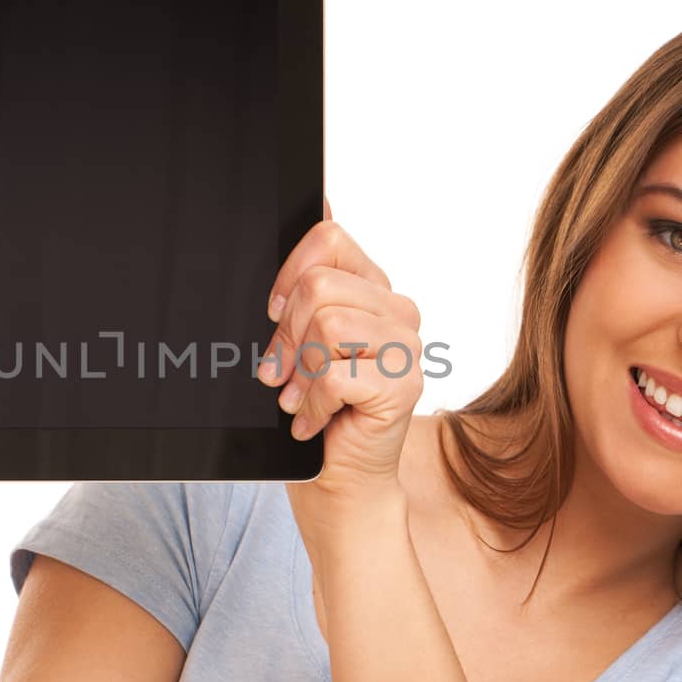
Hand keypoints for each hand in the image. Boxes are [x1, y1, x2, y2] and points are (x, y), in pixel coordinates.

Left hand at [260, 199, 423, 539]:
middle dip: (285, 335)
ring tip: (300, 400)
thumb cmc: (314, 411)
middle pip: (319, 285)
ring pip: (326, 324)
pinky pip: (334, 372)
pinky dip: (313, 402)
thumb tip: (317, 198)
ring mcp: (407, 346)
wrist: (338, 483)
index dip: (288, 274)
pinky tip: (315, 420)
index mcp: (373, 289)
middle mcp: (398, 310)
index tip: (273, 315)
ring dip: (299, 372)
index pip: (328, 238)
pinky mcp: (404, 384)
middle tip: (282, 374)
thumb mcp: (298, 339)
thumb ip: (303, 281)